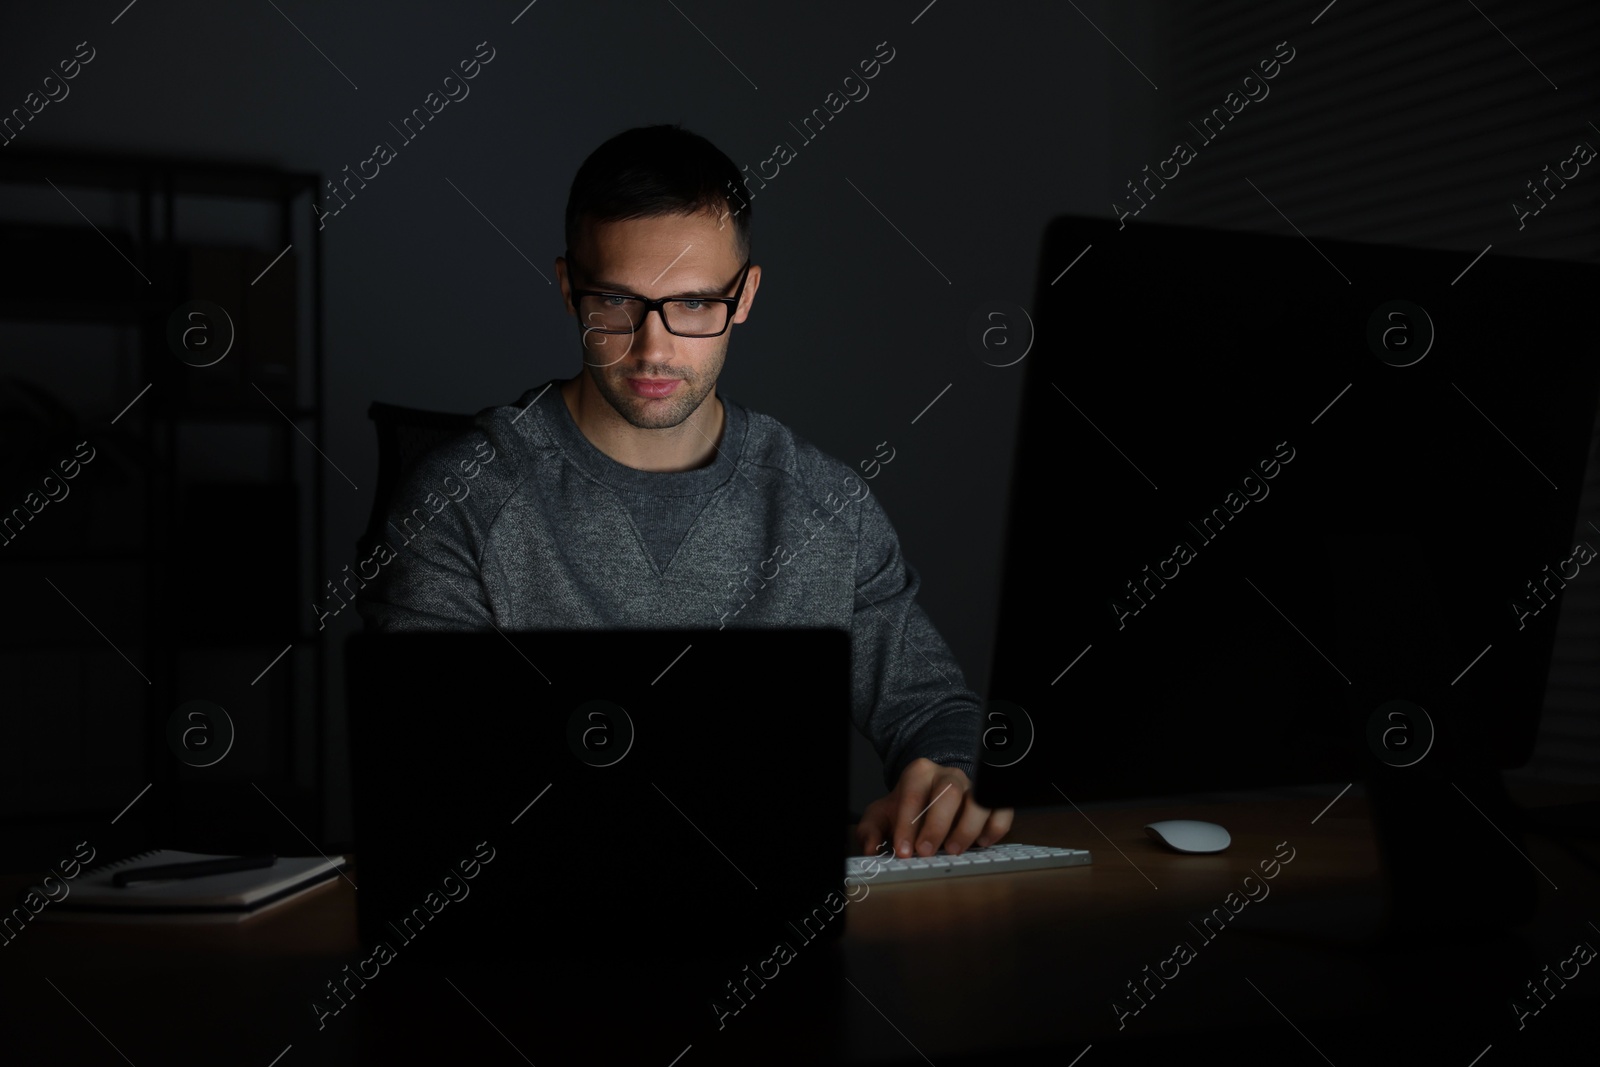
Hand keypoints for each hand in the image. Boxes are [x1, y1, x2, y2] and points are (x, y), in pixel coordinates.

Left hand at [855, 758, 1013, 857]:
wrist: (931, 794)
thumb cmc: (908, 808)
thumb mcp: (882, 815)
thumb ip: (871, 830)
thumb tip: (871, 848)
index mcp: (919, 773)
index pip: (914, 794)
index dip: (908, 824)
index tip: (903, 850)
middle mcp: (949, 775)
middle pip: (948, 792)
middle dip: (937, 825)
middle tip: (926, 852)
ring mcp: (973, 787)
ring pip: (979, 800)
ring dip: (967, 827)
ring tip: (953, 851)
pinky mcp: (992, 800)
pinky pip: (1001, 810)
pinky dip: (995, 827)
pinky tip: (982, 843)